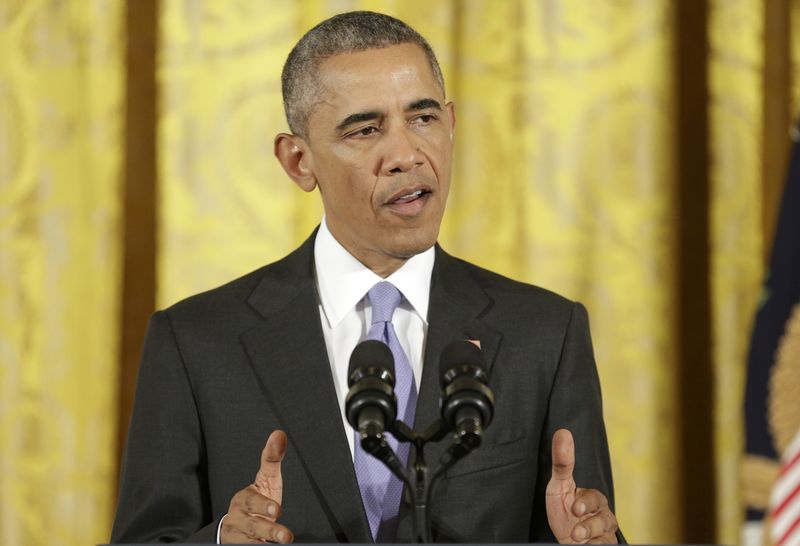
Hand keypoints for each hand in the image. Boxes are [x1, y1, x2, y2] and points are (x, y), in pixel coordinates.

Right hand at [221, 430, 293, 543]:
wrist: (237, 527)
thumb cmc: (257, 501)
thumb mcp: (265, 480)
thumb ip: (271, 459)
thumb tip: (279, 434)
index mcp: (243, 499)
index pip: (250, 501)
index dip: (262, 505)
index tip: (276, 509)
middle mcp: (238, 519)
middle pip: (252, 526)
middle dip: (268, 530)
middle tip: (286, 535)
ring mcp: (238, 537)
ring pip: (249, 542)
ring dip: (266, 542)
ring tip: (286, 540)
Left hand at [546, 429, 617, 543]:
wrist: (567, 537)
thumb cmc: (564, 509)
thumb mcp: (559, 486)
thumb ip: (562, 463)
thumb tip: (563, 432)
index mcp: (594, 500)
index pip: (596, 499)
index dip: (587, 503)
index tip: (575, 508)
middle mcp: (603, 517)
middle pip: (606, 520)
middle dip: (591, 526)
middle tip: (576, 532)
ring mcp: (604, 535)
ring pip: (607, 538)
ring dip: (592, 538)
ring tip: (576, 540)